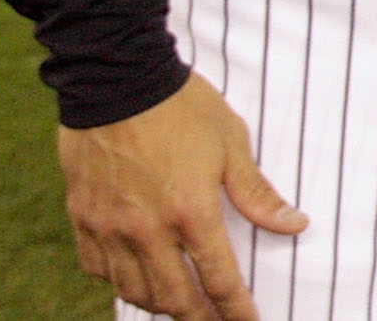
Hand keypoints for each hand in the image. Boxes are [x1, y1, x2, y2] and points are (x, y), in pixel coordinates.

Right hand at [57, 74, 306, 318]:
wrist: (117, 79)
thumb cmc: (181, 107)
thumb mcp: (231, 143)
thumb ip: (257, 193)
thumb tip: (293, 225)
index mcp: (190, 211)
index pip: (219, 279)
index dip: (236, 309)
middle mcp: (147, 229)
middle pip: (174, 297)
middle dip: (199, 317)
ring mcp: (109, 227)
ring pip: (132, 290)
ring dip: (159, 305)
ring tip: (180, 306)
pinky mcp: (82, 217)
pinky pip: (97, 269)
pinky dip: (118, 282)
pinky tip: (134, 279)